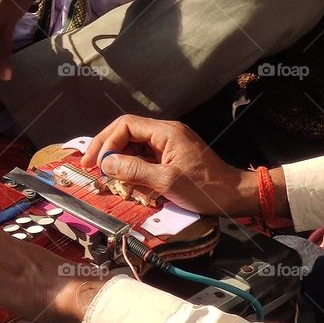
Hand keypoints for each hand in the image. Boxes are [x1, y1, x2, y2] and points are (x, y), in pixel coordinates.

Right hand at [81, 115, 279, 216]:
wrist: (236, 196)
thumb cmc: (205, 189)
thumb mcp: (167, 181)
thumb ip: (134, 170)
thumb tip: (105, 163)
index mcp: (166, 132)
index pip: (125, 125)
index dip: (106, 142)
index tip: (95, 163)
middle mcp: (165, 133)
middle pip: (126, 131)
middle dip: (105, 147)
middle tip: (88, 165)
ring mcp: (168, 144)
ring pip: (132, 144)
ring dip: (115, 157)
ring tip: (102, 174)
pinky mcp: (170, 156)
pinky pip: (142, 155)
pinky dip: (128, 165)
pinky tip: (121, 177)